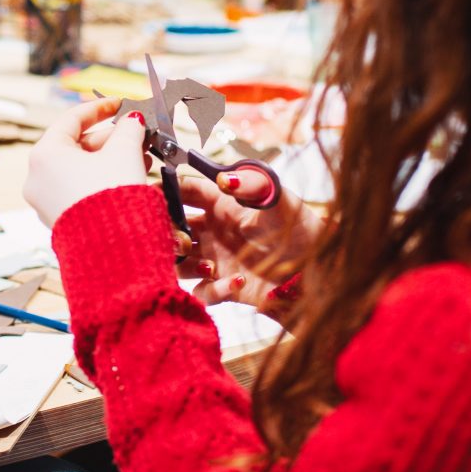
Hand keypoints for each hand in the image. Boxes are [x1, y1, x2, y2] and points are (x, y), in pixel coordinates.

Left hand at [24, 98, 149, 227]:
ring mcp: (46, 201)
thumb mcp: (125, 152)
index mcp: (44, 155)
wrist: (113, 246)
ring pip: (81, 169)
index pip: (71, 119)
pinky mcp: (60, 219)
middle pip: (77, 146)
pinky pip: (80, 189)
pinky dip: (102, 179)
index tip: (119, 104)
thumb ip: (129, 129)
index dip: (100, 108)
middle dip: (112, 139)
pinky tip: (130, 176)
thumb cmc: (111, 196)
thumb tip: (133, 121)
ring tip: (143, 157)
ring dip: (112, 159)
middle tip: (137, 135)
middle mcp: (38, 177)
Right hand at [179, 172, 321, 317]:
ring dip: (184, 264)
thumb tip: (224, 179)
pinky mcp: (223, 287)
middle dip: (169, 233)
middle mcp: (213, 231)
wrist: (317, 268)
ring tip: (208, 265)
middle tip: (182, 240)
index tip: (152, 196)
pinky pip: (201, 292)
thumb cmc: (299, 227)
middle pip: (173, 228)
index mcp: (221, 204)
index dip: (167, 191)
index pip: (185, 192)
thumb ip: (253, 185)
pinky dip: (212, 290)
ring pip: (179, 262)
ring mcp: (216, 259)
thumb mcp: (278, 200)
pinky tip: (236, 282)